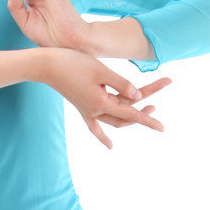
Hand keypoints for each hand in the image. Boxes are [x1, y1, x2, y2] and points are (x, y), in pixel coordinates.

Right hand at [39, 49, 171, 149]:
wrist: (46, 65)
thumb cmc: (73, 63)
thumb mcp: (101, 70)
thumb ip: (121, 83)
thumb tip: (137, 96)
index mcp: (101, 102)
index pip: (131, 112)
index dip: (148, 119)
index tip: (163, 128)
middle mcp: (95, 110)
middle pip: (125, 114)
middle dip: (143, 110)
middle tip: (157, 102)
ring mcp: (87, 110)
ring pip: (114, 120)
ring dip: (130, 117)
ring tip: (148, 105)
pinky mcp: (81, 107)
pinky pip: (95, 126)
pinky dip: (102, 136)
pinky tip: (110, 146)